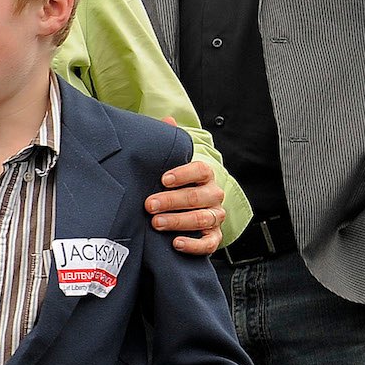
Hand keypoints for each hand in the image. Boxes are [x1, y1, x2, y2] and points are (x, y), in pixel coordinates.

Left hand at [145, 127, 224, 254]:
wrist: (188, 207)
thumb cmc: (175, 182)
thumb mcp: (172, 161)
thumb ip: (171, 142)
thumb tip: (167, 119)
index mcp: (205, 174)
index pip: (200, 170)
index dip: (183, 174)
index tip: (163, 179)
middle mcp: (213, 194)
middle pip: (197, 197)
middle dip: (172, 201)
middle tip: (149, 204)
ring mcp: (215, 216)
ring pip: (202, 219)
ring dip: (179, 221)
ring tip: (156, 223)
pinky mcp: (213, 236)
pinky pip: (209, 243)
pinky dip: (194, 245)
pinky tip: (176, 243)